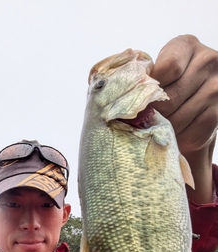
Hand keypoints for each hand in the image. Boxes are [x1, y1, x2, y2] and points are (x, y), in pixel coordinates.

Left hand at [151, 35, 217, 202]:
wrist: (192, 109)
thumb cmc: (165, 89)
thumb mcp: (154, 75)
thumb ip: (139, 78)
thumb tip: (112, 92)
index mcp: (186, 45)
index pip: (166, 68)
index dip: (148, 89)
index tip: (137, 101)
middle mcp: (207, 61)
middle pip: (170, 96)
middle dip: (152, 114)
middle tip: (139, 124)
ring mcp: (216, 88)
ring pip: (178, 116)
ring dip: (162, 129)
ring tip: (152, 131)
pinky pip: (191, 131)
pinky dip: (177, 138)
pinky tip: (171, 136)